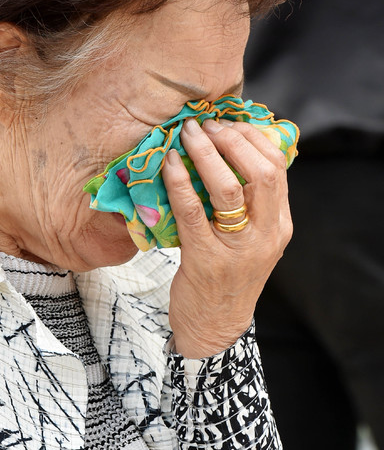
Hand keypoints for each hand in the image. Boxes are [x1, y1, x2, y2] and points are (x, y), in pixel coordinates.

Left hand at [163, 117, 292, 357]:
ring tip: (188, 134)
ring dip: (206, 154)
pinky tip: (169, 165)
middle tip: (207, 124)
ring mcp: (238, 248)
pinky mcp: (206, 259)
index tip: (229, 121)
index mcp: (280, 224)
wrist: (215, 327)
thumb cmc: (227, 276)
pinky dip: (180, 182)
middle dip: (233, 140)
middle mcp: (267, 234)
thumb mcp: (250, 239)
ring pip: (229, 188)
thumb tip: (224, 155)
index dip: (254, 137)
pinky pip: (193, 212)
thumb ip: (247, 204)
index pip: (278, 168)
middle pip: (261, 172)